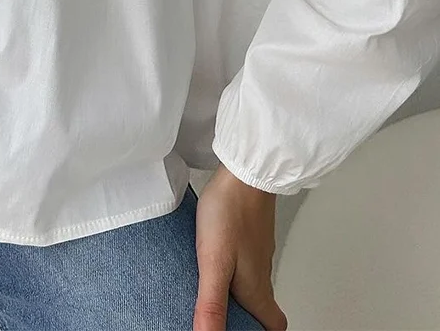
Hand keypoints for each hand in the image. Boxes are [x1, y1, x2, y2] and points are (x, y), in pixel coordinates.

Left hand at [193, 164, 287, 330]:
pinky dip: (231, 266)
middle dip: (245, 315)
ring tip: (209, 290)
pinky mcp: (249, 231)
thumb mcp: (214, 263)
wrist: (244, 169)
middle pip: (261, 305)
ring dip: (235, 291)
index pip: (274, 325)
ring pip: (252, 281)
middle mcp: (261, 272)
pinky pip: (244, 258)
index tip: (244, 330)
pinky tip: (212, 256)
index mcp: (257, 289)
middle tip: (221, 315)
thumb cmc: (231, 211)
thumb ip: (211, 304)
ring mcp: (257, 250)